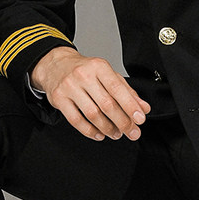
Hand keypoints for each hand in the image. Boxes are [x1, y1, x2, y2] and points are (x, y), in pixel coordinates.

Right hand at [30, 47, 150, 141]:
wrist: (56, 65)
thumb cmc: (84, 70)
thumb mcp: (107, 74)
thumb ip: (126, 91)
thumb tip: (143, 107)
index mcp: (99, 66)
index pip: (117, 88)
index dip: (130, 105)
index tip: (139, 119)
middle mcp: (83, 75)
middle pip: (106, 104)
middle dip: (122, 122)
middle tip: (131, 132)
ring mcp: (69, 87)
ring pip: (92, 114)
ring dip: (107, 128)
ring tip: (116, 133)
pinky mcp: (59, 99)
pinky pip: (76, 120)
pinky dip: (90, 131)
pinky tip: (99, 134)